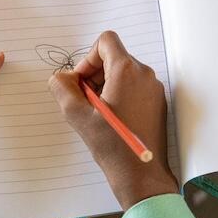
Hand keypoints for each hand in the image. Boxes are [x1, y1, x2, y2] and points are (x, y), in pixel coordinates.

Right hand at [49, 31, 177, 209]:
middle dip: (95, 74)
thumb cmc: (113, 147)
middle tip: (85, 101)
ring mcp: (154, 89)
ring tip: (98, 113)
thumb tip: (60, 78)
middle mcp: (145, 75)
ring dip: (106, 86)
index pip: (106, 41)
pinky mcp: (157, 103)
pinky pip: (135, 87)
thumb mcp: (78, 116)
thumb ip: (62, 89)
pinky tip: (112, 119)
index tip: (82, 82)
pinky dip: (120, 95)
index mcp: (127, 71)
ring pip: (124, 73)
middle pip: (114, 57)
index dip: (88, 58)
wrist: (142, 175)